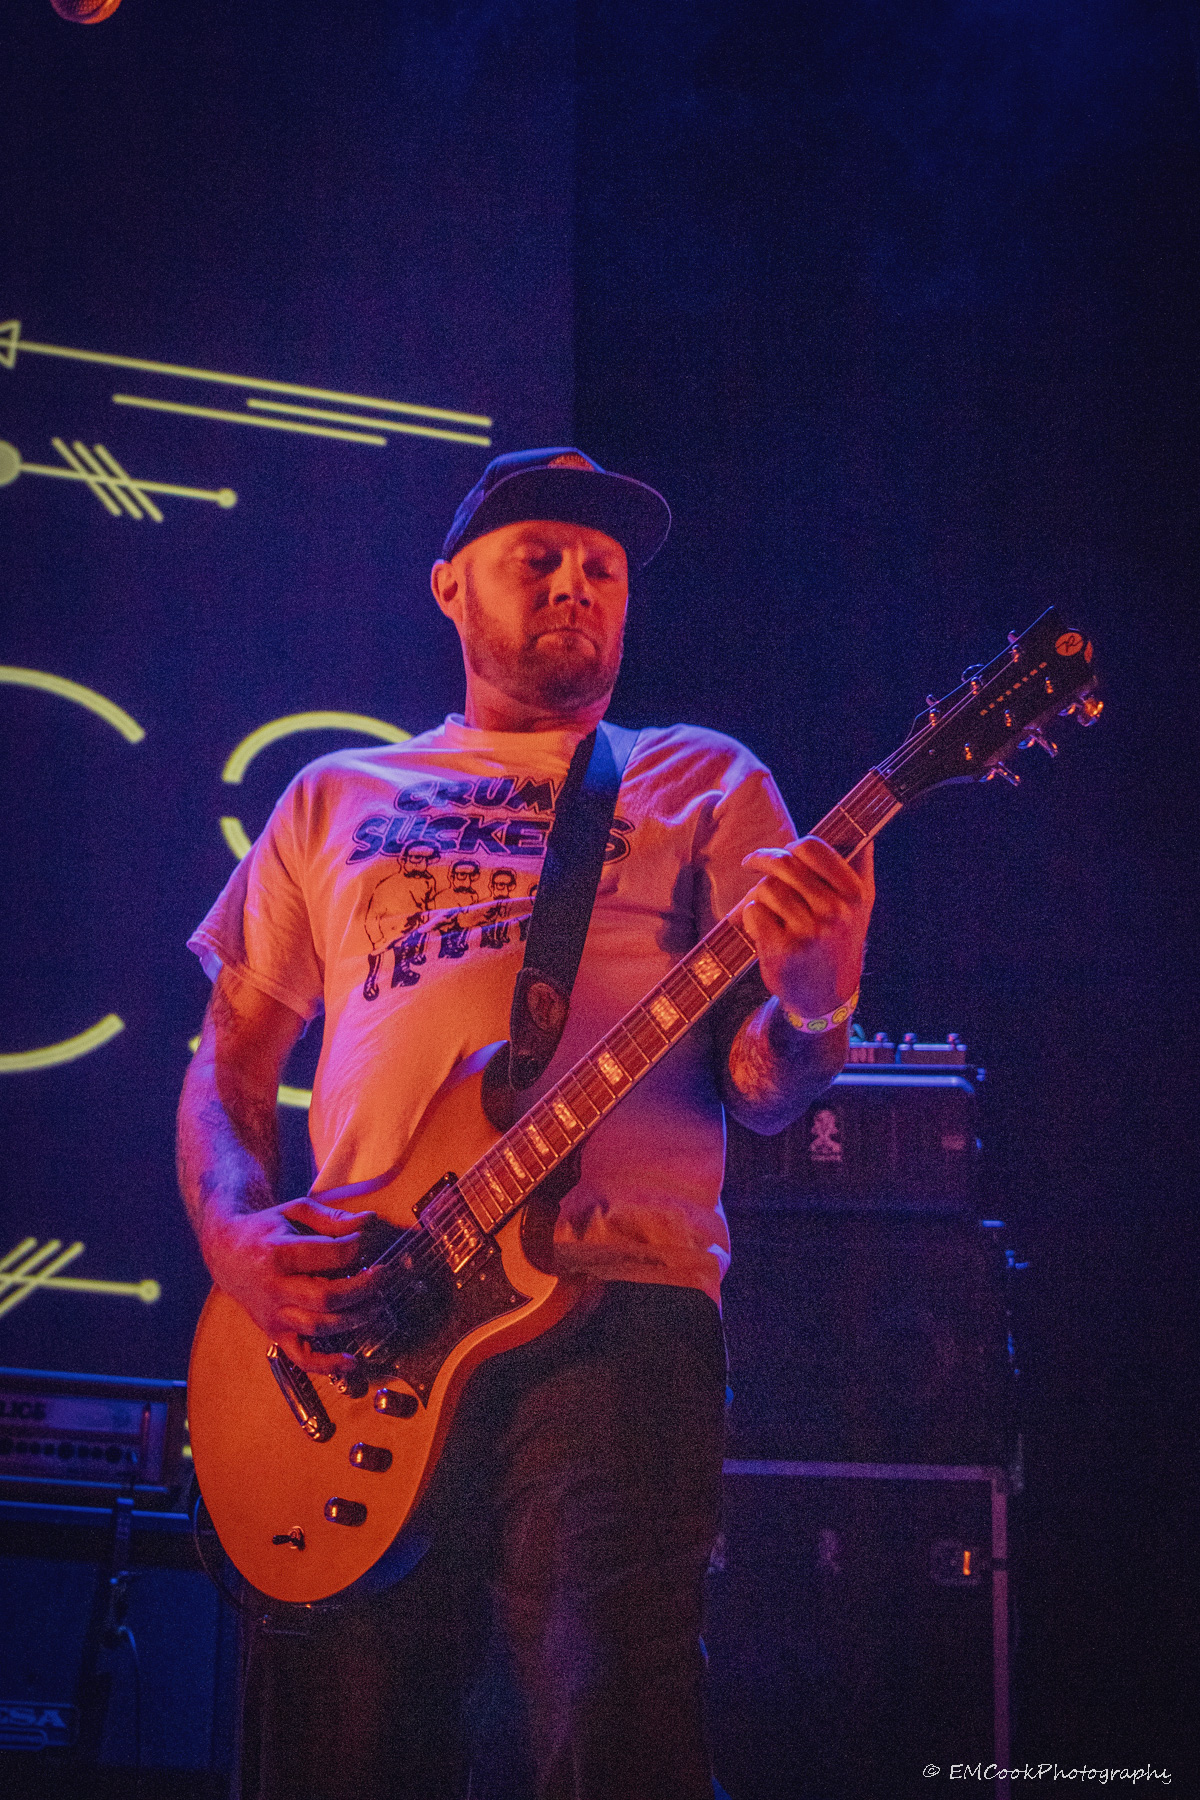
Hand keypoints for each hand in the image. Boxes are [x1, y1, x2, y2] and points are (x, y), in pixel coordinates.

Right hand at [202, 1197, 382, 1372]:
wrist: (227, 1252)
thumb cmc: (267, 1230)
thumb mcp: (296, 1212)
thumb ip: (333, 1218)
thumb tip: (370, 1221)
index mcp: (278, 1253)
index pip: (329, 1255)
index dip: (356, 1248)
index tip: (367, 1241)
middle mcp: (274, 1288)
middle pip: (326, 1296)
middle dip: (362, 1288)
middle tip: (384, 1275)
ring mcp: (274, 1315)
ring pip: (318, 1326)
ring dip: (354, 1319)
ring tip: (377, 1305)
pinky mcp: (275, 1333)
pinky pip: (301, 1357)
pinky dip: (327, 1365)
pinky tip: (352, 1361)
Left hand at [739, 836, 873, 1022]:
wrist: (826, 996)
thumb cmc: (840, 943)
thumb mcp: (861, 908)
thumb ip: (860, 869)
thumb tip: (863, 835)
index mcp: (854, 893)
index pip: (813, 848)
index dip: (792, 846)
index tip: (784, 851)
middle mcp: (834, 911)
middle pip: (784, 865)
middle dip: (762, 859)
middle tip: (751, 861)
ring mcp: (808, 931)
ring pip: (766, 888)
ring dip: (758, 893)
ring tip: (764, 904)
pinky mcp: (782, 949)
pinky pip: (753, 912)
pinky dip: (751, 915)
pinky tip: (761, 925)